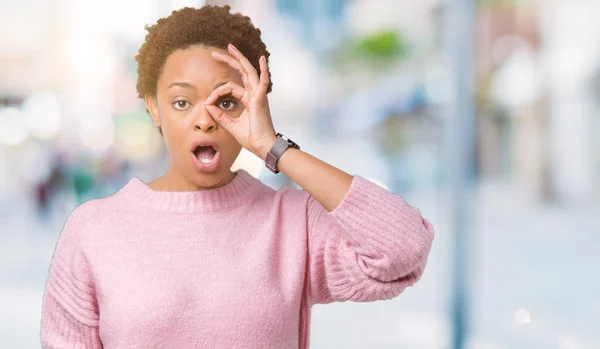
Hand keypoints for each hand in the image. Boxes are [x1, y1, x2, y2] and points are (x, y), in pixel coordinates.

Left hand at [205, 44, 275, 159]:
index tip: (207, 102)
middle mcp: (254, 94)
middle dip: (229, 60)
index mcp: (248, 99)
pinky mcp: (261, 100)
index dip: (216, 92)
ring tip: (230, 47)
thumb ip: (219, 115)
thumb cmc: (251, 138)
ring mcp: (258, 96)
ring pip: (248, 72)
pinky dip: (263, 70)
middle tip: (215, 53)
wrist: (262, 146)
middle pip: (241, 72)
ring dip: (239, 59)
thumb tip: (207, 106)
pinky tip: (261, 59)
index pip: (230, 88)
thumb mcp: (230, 125)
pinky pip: (262, 82)